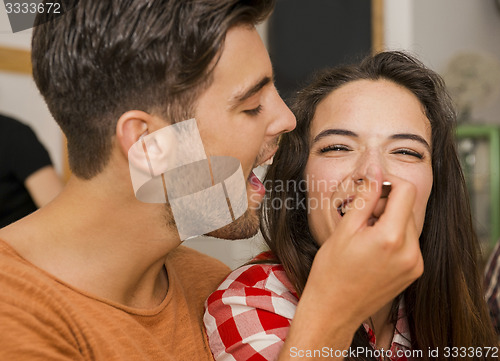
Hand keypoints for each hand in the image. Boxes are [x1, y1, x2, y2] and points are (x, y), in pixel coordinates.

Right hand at [301, 166, 422, 341]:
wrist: (333, 310)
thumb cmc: (331, 272)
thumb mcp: (345, 229)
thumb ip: (365, 197)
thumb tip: (375, 171)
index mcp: (391, 238)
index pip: (406, 190)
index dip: (388, 181)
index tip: (372, 185)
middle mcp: (410, 252)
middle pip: (408, 206)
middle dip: (386, 202)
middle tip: (361, 214)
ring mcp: (415, 264)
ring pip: (409, 223)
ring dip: (390, 218)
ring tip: (365, 233)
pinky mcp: (414, 272)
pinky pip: (409, 241)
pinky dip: (394, 235)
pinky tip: (373, 246)